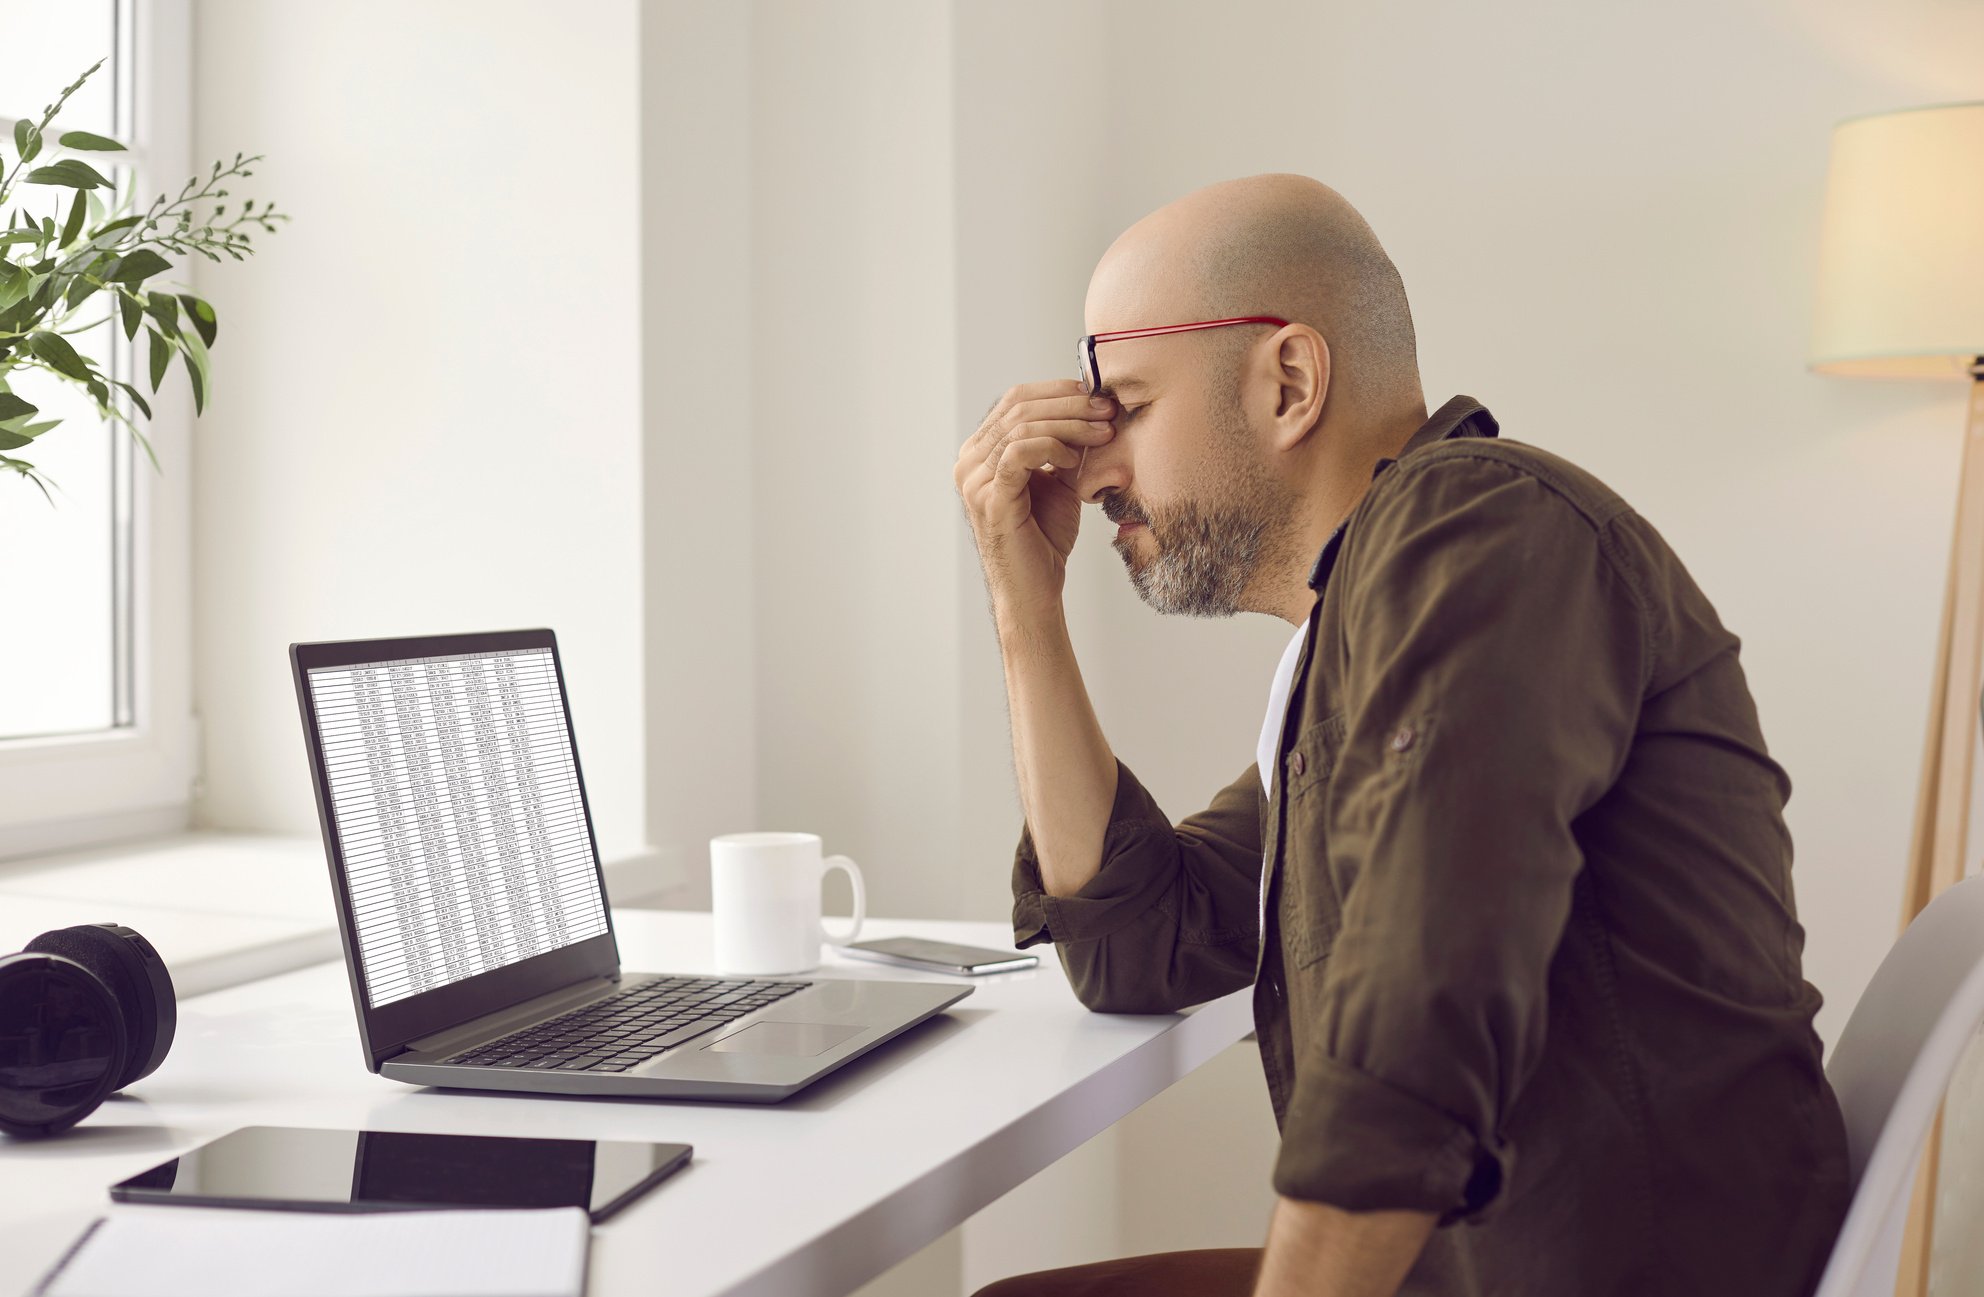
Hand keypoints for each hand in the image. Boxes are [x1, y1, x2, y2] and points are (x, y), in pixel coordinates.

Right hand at [954, 379, 1115, 615]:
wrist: (1036, 588)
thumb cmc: (1044, 537)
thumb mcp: (1059, 479)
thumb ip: (1066, 443)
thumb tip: (1093, 405)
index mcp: (980, 451)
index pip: (1016, 399)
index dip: (1059, 392)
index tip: (1099, 396)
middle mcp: (969, 461)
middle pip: (1019, 407)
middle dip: (1070, 405)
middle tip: (1107, 410)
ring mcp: (974, 479)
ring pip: (1022, 426)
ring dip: (1070, 425)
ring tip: (1102, 434)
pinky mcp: (988, 497)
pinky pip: (1019, 452)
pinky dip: (1052, 448)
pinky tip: (1074, 460)